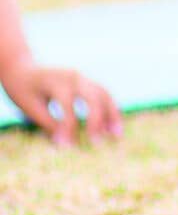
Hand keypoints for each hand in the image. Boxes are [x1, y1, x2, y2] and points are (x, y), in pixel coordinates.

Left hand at [0, 59, 122, 146]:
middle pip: (92, 96)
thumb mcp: (30, 107)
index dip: (68, 126)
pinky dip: (110, 109)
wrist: (23, 68)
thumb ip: (49, 122)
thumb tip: (65, 142)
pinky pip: (103, 94)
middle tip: (97, 142)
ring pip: (104, 93)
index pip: (67, 104)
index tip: (66, 147)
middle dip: (96, 119)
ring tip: (117, 135)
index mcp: (54, 81)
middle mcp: (73, 76)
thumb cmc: (23, 90)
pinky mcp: (87, 81)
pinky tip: (112, 127)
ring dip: (112, 114)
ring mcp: (83, 77)